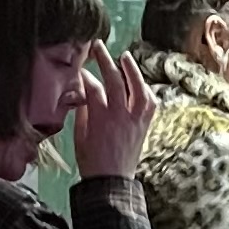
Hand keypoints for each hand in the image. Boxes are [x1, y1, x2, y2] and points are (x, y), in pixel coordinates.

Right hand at [74, 41, 155, 180]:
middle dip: (105, 60)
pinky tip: (138, 82)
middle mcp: (120, 115)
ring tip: (124, 57)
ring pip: (137, 88)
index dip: (86, 75)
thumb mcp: (80, 135)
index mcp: (100, 118)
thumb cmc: (91, 160)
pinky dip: (144, 90)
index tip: (80, 68)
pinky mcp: (144, 126)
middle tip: (98, 46)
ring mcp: (135, 120)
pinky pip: (149, 102)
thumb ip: (83, 111)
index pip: (93, 87)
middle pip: (114, 80)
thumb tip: (84, 92)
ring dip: (131, 70)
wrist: (112, 182)